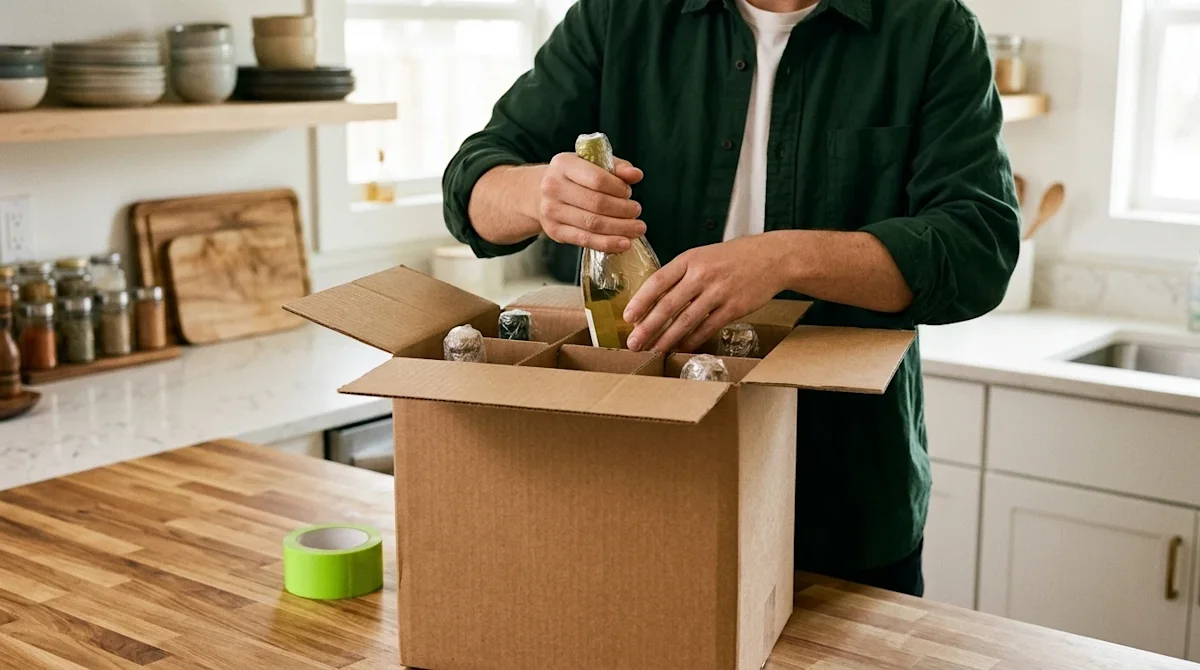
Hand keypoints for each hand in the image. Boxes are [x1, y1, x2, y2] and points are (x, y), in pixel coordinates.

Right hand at [536, 153, 645, 252]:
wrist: (539, 194)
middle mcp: (553, 187)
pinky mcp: (554, 231)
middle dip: (623, 210)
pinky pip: (585, 240)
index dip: (618, 188)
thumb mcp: (591, 164)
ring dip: (620, 228)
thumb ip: (615, 167)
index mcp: (564, 164)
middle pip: (596, 203)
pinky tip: (624, 243)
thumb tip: (636, 175)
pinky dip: (607, 243)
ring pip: (592, 224)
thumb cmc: (573, 178)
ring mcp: (551, 211)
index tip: (629, 193)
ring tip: (637, 229)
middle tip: (636, 212)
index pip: (597, 179)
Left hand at [623, 233, 787, 352]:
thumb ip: (680, 275)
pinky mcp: (734, 308)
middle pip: (668, 305)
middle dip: (648, 327)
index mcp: (690, 259)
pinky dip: (692, 340)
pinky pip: (707, 328)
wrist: (772, 257)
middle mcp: (702, 275)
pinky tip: (680, 348)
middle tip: (633, 343)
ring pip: (686, 320)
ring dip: (667, 339)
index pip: (658, 281)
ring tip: (653, 350)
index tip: (627, 317)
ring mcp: (719, 292)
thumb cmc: (733, 257)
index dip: (640, 301)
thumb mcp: (702, 256)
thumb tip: (653, 299)